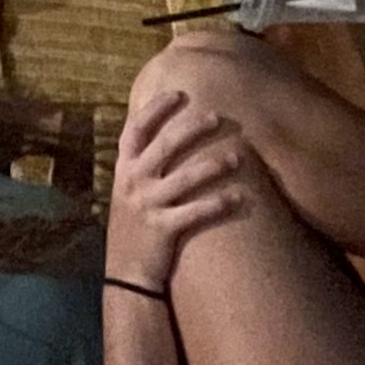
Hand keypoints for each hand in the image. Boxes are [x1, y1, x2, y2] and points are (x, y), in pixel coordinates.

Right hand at [104, 85, 255, 295]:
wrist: (126, 272)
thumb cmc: (133, 225)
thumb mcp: (128, 190)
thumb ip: (141, 164)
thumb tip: (166, 132)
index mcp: (123, 169)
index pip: (136, 129)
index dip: (156, 109)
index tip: (179, 92)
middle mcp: (133, 183)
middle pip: (164, 146)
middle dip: (192, 128)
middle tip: (217, 116)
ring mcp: (147, 206)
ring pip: (185, 178)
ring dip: (213, 165)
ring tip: (237, 156)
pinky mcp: (163, 228)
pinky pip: (196, 211)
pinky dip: (219, 202)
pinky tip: (240, 196)